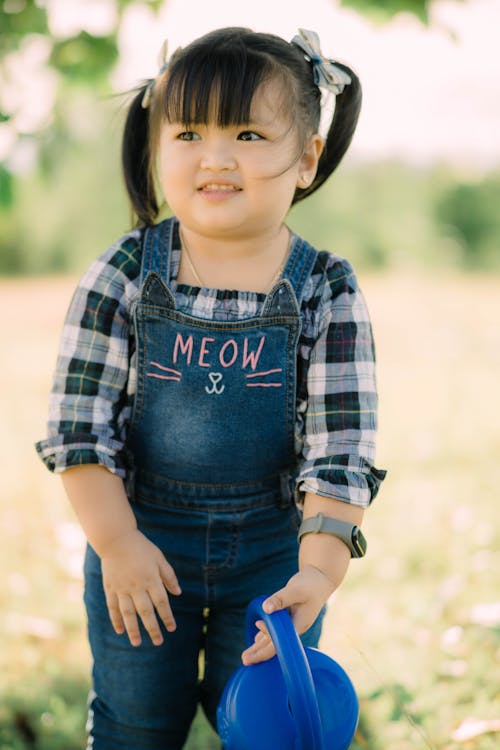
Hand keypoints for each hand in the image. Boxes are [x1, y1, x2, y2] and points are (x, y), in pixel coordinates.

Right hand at [100, 529, 180, 646]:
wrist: (116, 539)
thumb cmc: (141, 548)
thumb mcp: (159, 558)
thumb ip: (168, 576)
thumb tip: (178, 593)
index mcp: (151, 579)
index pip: (161, 602)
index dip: (167, 617)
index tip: (172, 628)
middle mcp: (136, 587)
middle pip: (146, 612)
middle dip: (152, 628)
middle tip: (158, 642)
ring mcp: (122, 589)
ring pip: (128, 613)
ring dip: (133, 629)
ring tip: (137, 643)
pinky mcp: (110, 588)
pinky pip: (113, 607)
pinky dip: (116, 620)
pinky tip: (120, 630)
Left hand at [241, 565, 334, 664]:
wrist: (321, 579)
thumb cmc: (310, 584)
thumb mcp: (295, 590)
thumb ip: (281, 599)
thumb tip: (265, 609)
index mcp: (298, 625)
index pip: (279, 643)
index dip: (264, 651)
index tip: (252, 654)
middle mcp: (295, 628)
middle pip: (276, 645)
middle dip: (260, 653)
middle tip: (244, 660)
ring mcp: (293, 624)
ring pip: (275, 638)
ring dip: (261, 646)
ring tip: (247, 655)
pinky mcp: (290, 618)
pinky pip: (276, 630)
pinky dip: (266, 635)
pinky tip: (257, 640)